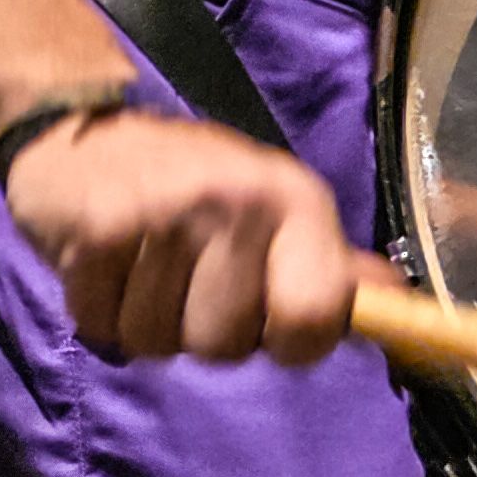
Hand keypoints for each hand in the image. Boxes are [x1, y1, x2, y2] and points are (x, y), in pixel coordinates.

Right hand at [1, 111, 355, 363]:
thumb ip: (330, 263)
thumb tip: (395, 299)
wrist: (81, 132)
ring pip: (160, 342)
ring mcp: (166, 213)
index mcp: (295, 200)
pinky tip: (105, 265)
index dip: (293, 343)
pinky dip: (97, 309)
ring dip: (146, 322)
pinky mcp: (98, 229)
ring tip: (145, 269)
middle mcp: (239, 202)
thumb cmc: (192, 181)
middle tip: (188, 283)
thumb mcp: (274, 208)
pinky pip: (103, 324)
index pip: (314, 317)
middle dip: (203, 333)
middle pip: (226, 344)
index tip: (271, 326)